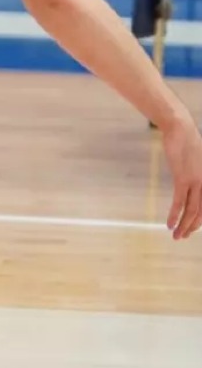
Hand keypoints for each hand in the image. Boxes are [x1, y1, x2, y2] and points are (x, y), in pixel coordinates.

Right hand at [163, 118, 201, 239]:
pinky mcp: (183, 179)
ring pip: (193, 211)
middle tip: (183, 237)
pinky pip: (179, 202)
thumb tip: (192, 185)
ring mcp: (197, 182)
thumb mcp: (197, 162)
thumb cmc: (188, 144)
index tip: (190, 229)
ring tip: (176, 236)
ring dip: (184, 226)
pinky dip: (174, 215)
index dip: (200, 221)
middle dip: (192, 227)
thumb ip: (197, 175)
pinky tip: (169, 223)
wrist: (181, 130)